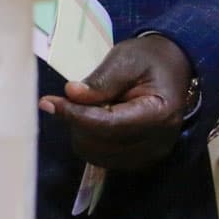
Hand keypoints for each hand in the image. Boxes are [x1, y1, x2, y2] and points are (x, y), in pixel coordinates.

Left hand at [40, 34, 193, 171]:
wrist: (171, 68)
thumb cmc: (148, 60)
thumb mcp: (126, 59)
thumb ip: (101, 80)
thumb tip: (71, 94)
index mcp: (160, 115)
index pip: (109, 125)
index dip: (76, 115)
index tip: (48, 102)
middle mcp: (157, 142)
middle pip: (100, 143)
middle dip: (78, 121)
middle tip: (74, 95)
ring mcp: (150, 156)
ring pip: (96, 154)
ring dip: (82, 130)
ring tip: (91, 105)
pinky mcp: (139, 160)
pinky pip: (102, 157)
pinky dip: (91, 139)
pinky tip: (96, 118)